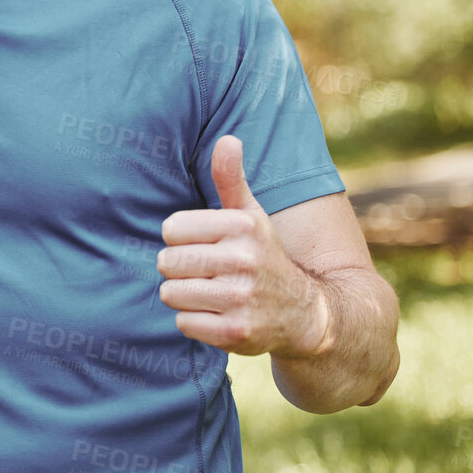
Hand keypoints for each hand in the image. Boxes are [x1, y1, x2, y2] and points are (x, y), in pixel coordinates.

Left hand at [156, 136, 330, 356]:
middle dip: (179, 270)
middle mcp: (244, 260)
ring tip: (211, 294)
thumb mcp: (252, 216)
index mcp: (242, 226)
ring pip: (171, 293)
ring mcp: (241, 298)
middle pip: (166, 262)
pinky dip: (194, 323)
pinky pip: (184, 323)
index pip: (170, 229)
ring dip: (184, 297)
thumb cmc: (264, 257)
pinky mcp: (236, 333)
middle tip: (206, 274)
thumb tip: (227, 139)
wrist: (306, 313)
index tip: (203, 246)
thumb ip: (231, 179)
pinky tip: (218, 316)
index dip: (181, 240)